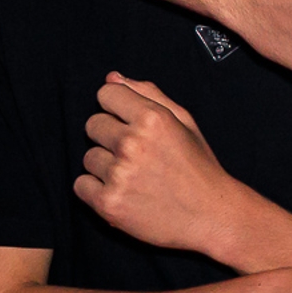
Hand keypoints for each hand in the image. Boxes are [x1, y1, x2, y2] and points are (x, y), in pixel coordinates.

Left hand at [74, 74, 235, 255]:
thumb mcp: (184, 122)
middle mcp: (133, 143)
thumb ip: (149, 95)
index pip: (106, 94)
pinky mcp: (109, 203)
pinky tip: (122, 192)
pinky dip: (96, 190)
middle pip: (92, 124)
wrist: (210, 214)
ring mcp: (119, 174)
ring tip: (133, 176)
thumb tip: (112, 78)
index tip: (129, 122)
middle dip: (109, 136)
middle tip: (134, 153)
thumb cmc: (198, 166)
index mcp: (153, 118)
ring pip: (88, 157)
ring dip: (105, 166)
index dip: (117, 108)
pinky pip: (81, 185)